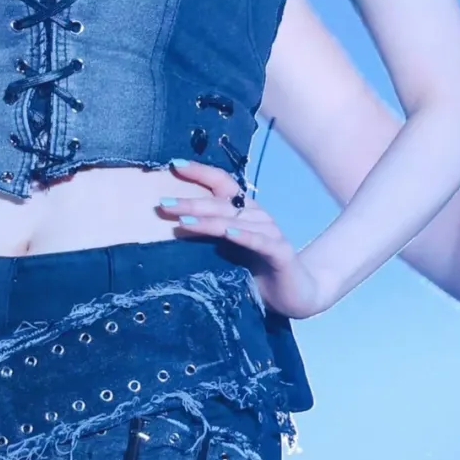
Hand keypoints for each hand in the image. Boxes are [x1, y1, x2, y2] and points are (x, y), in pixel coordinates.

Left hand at [159, 158, 328, 318]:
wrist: (296, 295)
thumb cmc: (256, 270)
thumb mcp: (227, 250)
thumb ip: (207, 236)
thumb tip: (170, 225)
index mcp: (244, 211)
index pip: (222, 183)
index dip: (200, 172)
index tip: (175, 164)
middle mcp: (257, 216)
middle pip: (221, 203)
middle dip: (191, 202)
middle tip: (164, 204)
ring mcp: (271, 232)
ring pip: (235, 221)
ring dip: (208, 220)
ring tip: (184, 220)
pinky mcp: (281, 252)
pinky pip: (259, 241)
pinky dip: (243, 236)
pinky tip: (228, 233)